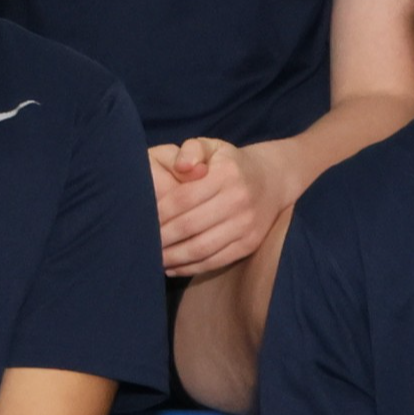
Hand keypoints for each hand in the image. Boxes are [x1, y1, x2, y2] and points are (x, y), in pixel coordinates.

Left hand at [150, 137, 293, 277]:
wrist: (273, 179)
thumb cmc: (230, 163)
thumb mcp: (212, 147)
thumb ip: (191, 150)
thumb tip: (181, 167)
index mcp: (226, 174)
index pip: (182, 199)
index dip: (158, 213)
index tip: (140, 221)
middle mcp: (238, 200)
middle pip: (189, 226)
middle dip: (161, 238)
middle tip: (140, 242)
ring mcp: (246, 225)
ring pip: (201, 248)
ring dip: (172, 257)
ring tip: (152, 258)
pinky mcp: (249, 244)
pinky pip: (215, 261)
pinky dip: (190, 268)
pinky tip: (172, 266)